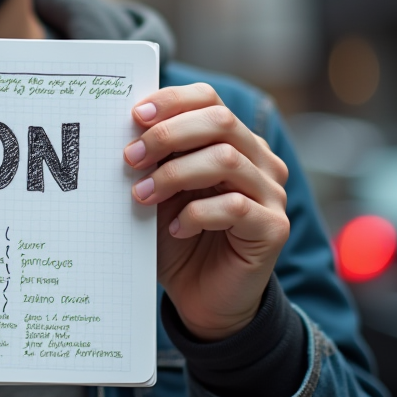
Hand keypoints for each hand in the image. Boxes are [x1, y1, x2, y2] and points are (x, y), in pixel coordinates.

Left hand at [123, 83, 289, 340]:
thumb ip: (153, 158)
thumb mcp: (160, 190)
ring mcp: (271, 194)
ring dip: (174, 174)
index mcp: (233, 141)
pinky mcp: (273, 228)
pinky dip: (196, 214)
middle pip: (220, 121)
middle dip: (168, 134)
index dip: (173, 101)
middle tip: (131, 157)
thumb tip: (124, 128)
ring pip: (226, 160)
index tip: (136, 116)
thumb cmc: (177, 236)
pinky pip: (235, 207)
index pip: (209, 99)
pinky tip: (175, 229)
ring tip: (143, 196)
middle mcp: (259, 160)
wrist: (202, 297)